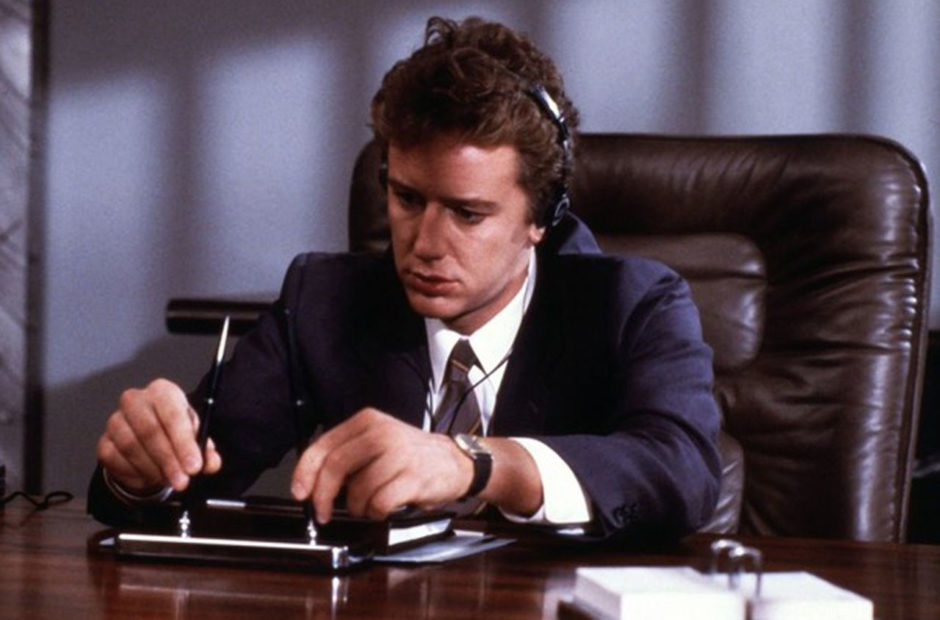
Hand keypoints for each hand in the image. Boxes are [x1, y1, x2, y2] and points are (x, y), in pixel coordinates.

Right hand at [96, 378, 221, 493]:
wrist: (148, 439)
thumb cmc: (175, 432)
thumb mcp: (196, 437)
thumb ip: (206, 450)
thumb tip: (211, 464)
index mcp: (163, 392)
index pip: (172, 414)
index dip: (184, 443)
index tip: (194, 466)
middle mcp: (135, 400)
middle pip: (149, 430)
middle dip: (169, 460)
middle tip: (183, 481)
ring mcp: (115, 421)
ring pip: (132, 447)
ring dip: (154, 469)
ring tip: (170, 480)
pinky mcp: (104, 443)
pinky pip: (117, 461)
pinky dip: (136, 474)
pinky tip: (151, 477)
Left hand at [290, 408, 473, 522]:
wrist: (456, 462)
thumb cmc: (412, 456)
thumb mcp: (378, 441)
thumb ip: (348, 454)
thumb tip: (312, 481)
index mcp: (367, 421)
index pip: (323, 446)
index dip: (305, 472)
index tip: (300, 492)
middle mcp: (381, 433)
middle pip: (335, 467)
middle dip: (323, 496)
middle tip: (322, 513)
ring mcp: (398, 454)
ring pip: (357, 489)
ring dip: (357, 507)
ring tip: (369, 505)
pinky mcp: (412, 477)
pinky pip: (379, 502)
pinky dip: (376, 512)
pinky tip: (383, 508)